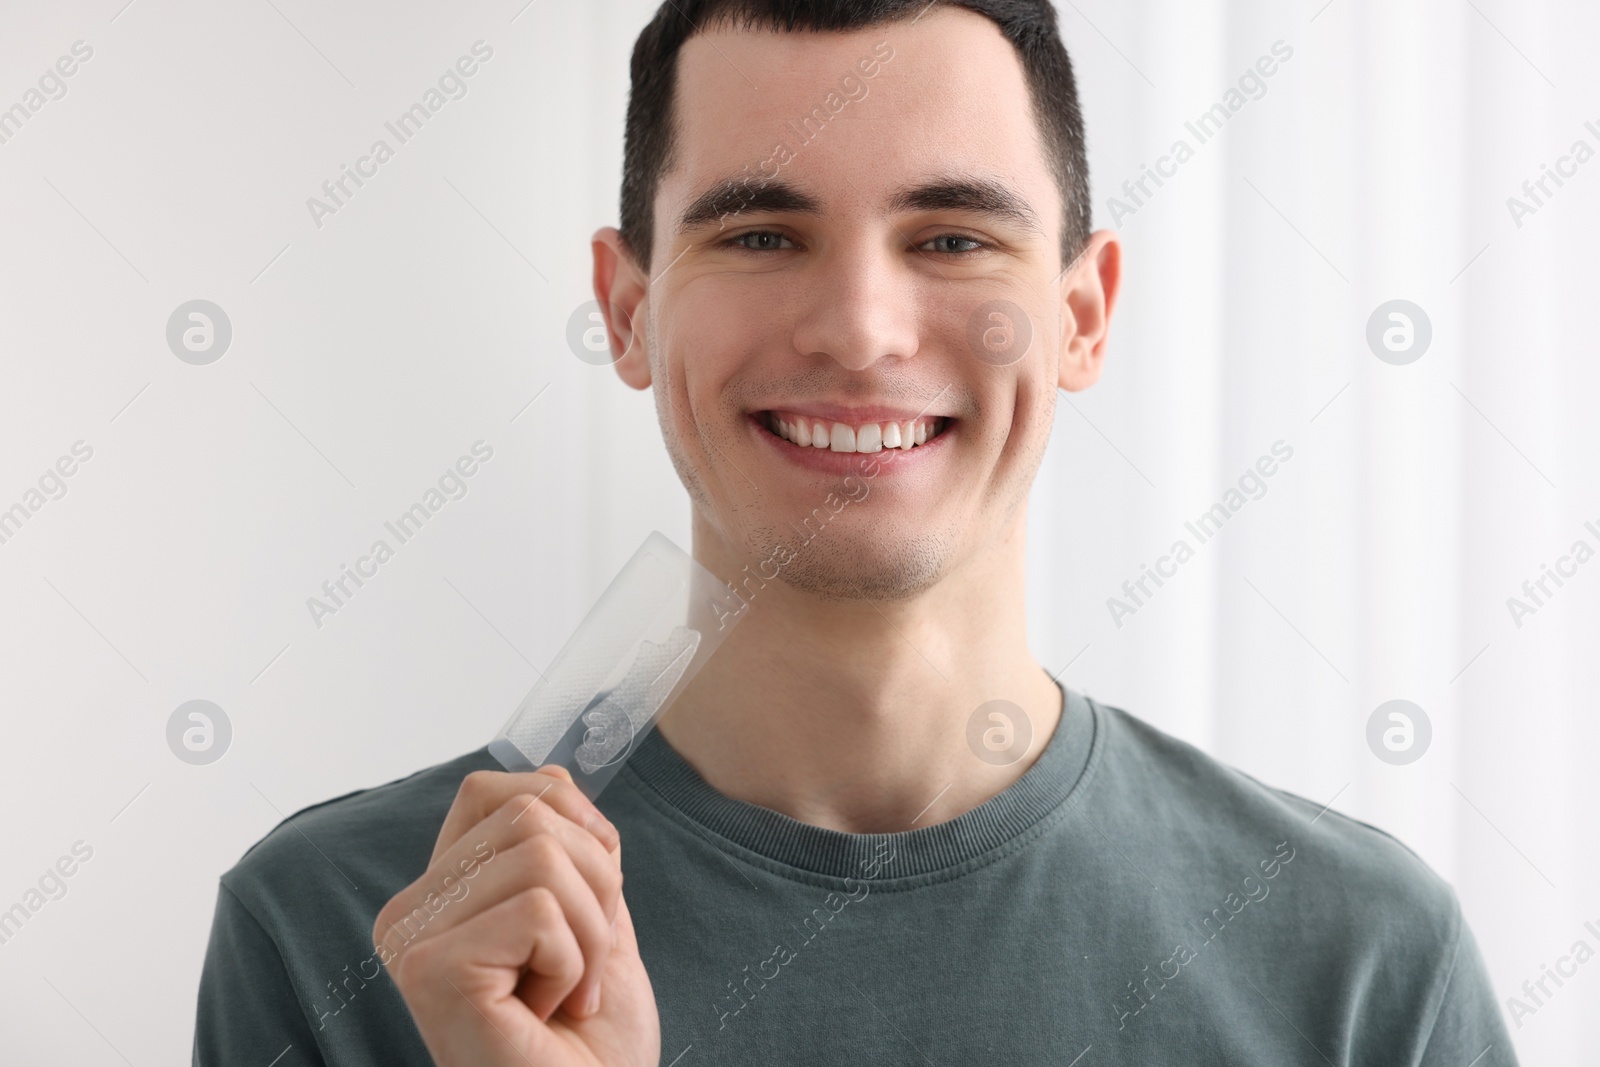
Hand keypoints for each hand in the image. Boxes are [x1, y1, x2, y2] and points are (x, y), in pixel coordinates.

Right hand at [373, 766, 659, 1065]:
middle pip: (532, 812)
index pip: (500, 789)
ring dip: (590, 932)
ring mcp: (413, 941)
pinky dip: (573, 962)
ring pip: (542, 855)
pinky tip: (550, 1012)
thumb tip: (554, 773)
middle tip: (580, 967)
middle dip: (597, 887)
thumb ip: (563, 845)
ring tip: (567, 992)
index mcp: (437, 890)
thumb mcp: (589, 915)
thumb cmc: (592, 1040)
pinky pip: (539, 911)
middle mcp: (407, 910)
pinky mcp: (432, 970)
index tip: (588, 900)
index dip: (572, 824)